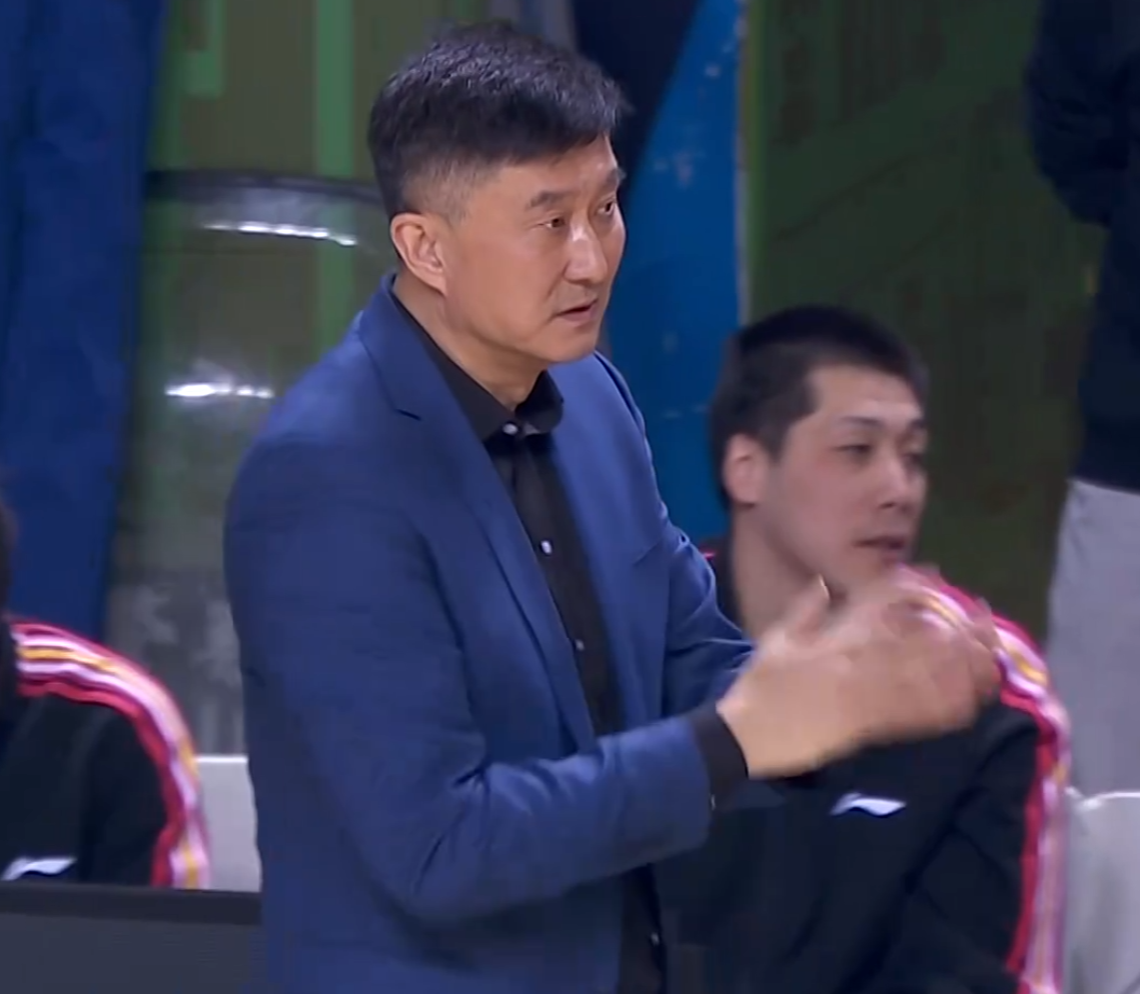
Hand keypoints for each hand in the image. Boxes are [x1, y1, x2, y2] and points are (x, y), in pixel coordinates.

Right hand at [715, 574, 999, 776]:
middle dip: (958, 625)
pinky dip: (946, 705)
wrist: (747, 734)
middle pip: (921, 635)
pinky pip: (918, 714)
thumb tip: (825, 583)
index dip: (918, 587)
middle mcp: (858, 657)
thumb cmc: (760, 686)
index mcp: (837, 634)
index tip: (939, 578)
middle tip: (983, 619)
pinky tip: (969, 697)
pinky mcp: (870, 725)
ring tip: (987, 653)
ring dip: (962, 663)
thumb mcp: (777, 637)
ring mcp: (867, 691)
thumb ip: (806, 609)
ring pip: (928, 673)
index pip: (885, 600)